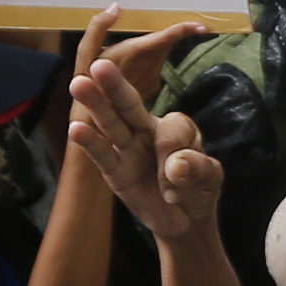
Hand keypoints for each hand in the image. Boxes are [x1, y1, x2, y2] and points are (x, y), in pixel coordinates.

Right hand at [63, 41, 222, 246]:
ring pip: (111, 125)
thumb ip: (198, 167)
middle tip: (100, 64)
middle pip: (129, 105)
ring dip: (96, 105)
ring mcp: (128, 151)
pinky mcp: (116, 173)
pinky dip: (90, 144)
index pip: (172, 129)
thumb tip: (176, 167)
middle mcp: (147, 132)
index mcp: (175, 127)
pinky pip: (102, 156)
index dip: (176, 153)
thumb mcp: (210, 178)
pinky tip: (75, 128)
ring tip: (78, 84)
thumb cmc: (198, 190)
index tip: (181, 177)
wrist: (186, 221)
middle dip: (116, 86)